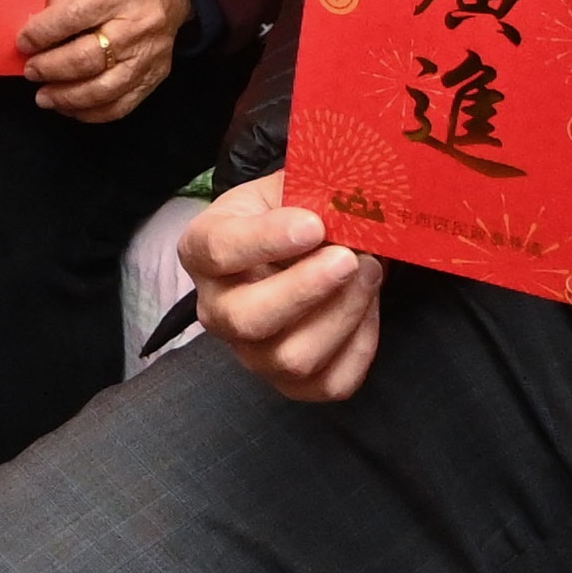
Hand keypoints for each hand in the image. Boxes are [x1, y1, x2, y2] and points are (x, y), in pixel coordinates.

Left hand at [17, 0, 191, 123]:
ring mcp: (149, 55)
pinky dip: (92, 113)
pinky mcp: (156, 75)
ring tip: (44, 97)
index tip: (22, 42)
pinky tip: (70, 107)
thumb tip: (35, 30)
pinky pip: (123, 104)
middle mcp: (137, 25)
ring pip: (105, 89)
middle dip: (51, 68)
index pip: (74, 16)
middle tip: (30, 71)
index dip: (43, 33)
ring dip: (68, 97)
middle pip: (88, 58)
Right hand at [181, 170, 386, 402]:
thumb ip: (308, 190)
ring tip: (370, 273)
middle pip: (248, 319)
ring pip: (292, 357)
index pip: (218, 250)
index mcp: (202, 250)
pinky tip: (368, 308)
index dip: (266, 240)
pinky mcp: (290, 383)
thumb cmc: (287, 215)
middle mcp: (216, 308)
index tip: (313, 224)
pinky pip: (329, 383)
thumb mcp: (285, 188)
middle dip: (305, 290)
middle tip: (349, 257)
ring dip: (342, 314)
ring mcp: (251, 352)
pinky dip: (359, 347)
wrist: (295, 250)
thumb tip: (350, 195)